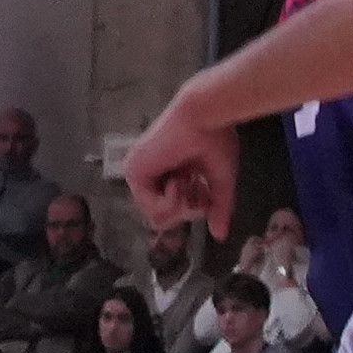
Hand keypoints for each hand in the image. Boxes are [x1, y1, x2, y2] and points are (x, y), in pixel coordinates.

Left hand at [121, 102, 237, 246]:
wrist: (205, 117)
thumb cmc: (215, 141)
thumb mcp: (218, 182)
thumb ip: (217, 208)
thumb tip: (220, 236)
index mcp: (167, 173)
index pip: (173, 211)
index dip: (193, 209)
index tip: (204, 192)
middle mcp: (150, 175)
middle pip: (164, 218)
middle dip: (186, 211)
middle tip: (197, 187)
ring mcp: (139, 174)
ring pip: (157, 217)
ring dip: (179, 206)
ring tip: (188, 182)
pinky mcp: (133, 172)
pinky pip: (151, 208)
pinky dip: (171, 202)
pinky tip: (178, 181)